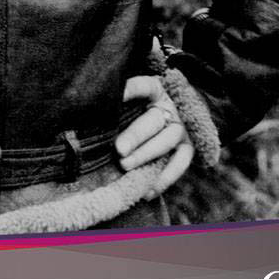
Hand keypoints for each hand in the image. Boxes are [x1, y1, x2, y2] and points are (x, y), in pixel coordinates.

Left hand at [115, 75, 193, 199]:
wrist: (169, 114)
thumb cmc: (139, 107)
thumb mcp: (132, 99)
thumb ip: (117, 103)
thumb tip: (90, 108)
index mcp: (155, 90)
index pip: (144, 86)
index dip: (132, 89)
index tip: (117, 94)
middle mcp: (170, 109)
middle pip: (153, 121)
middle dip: (135, 136)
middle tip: (118, 149)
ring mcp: (180, 129)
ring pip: (165, 142)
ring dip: (145, 155)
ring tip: (124, 165)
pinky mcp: (187, 148)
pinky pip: (179, 164)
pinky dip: (163, 179)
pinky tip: (145, 191)